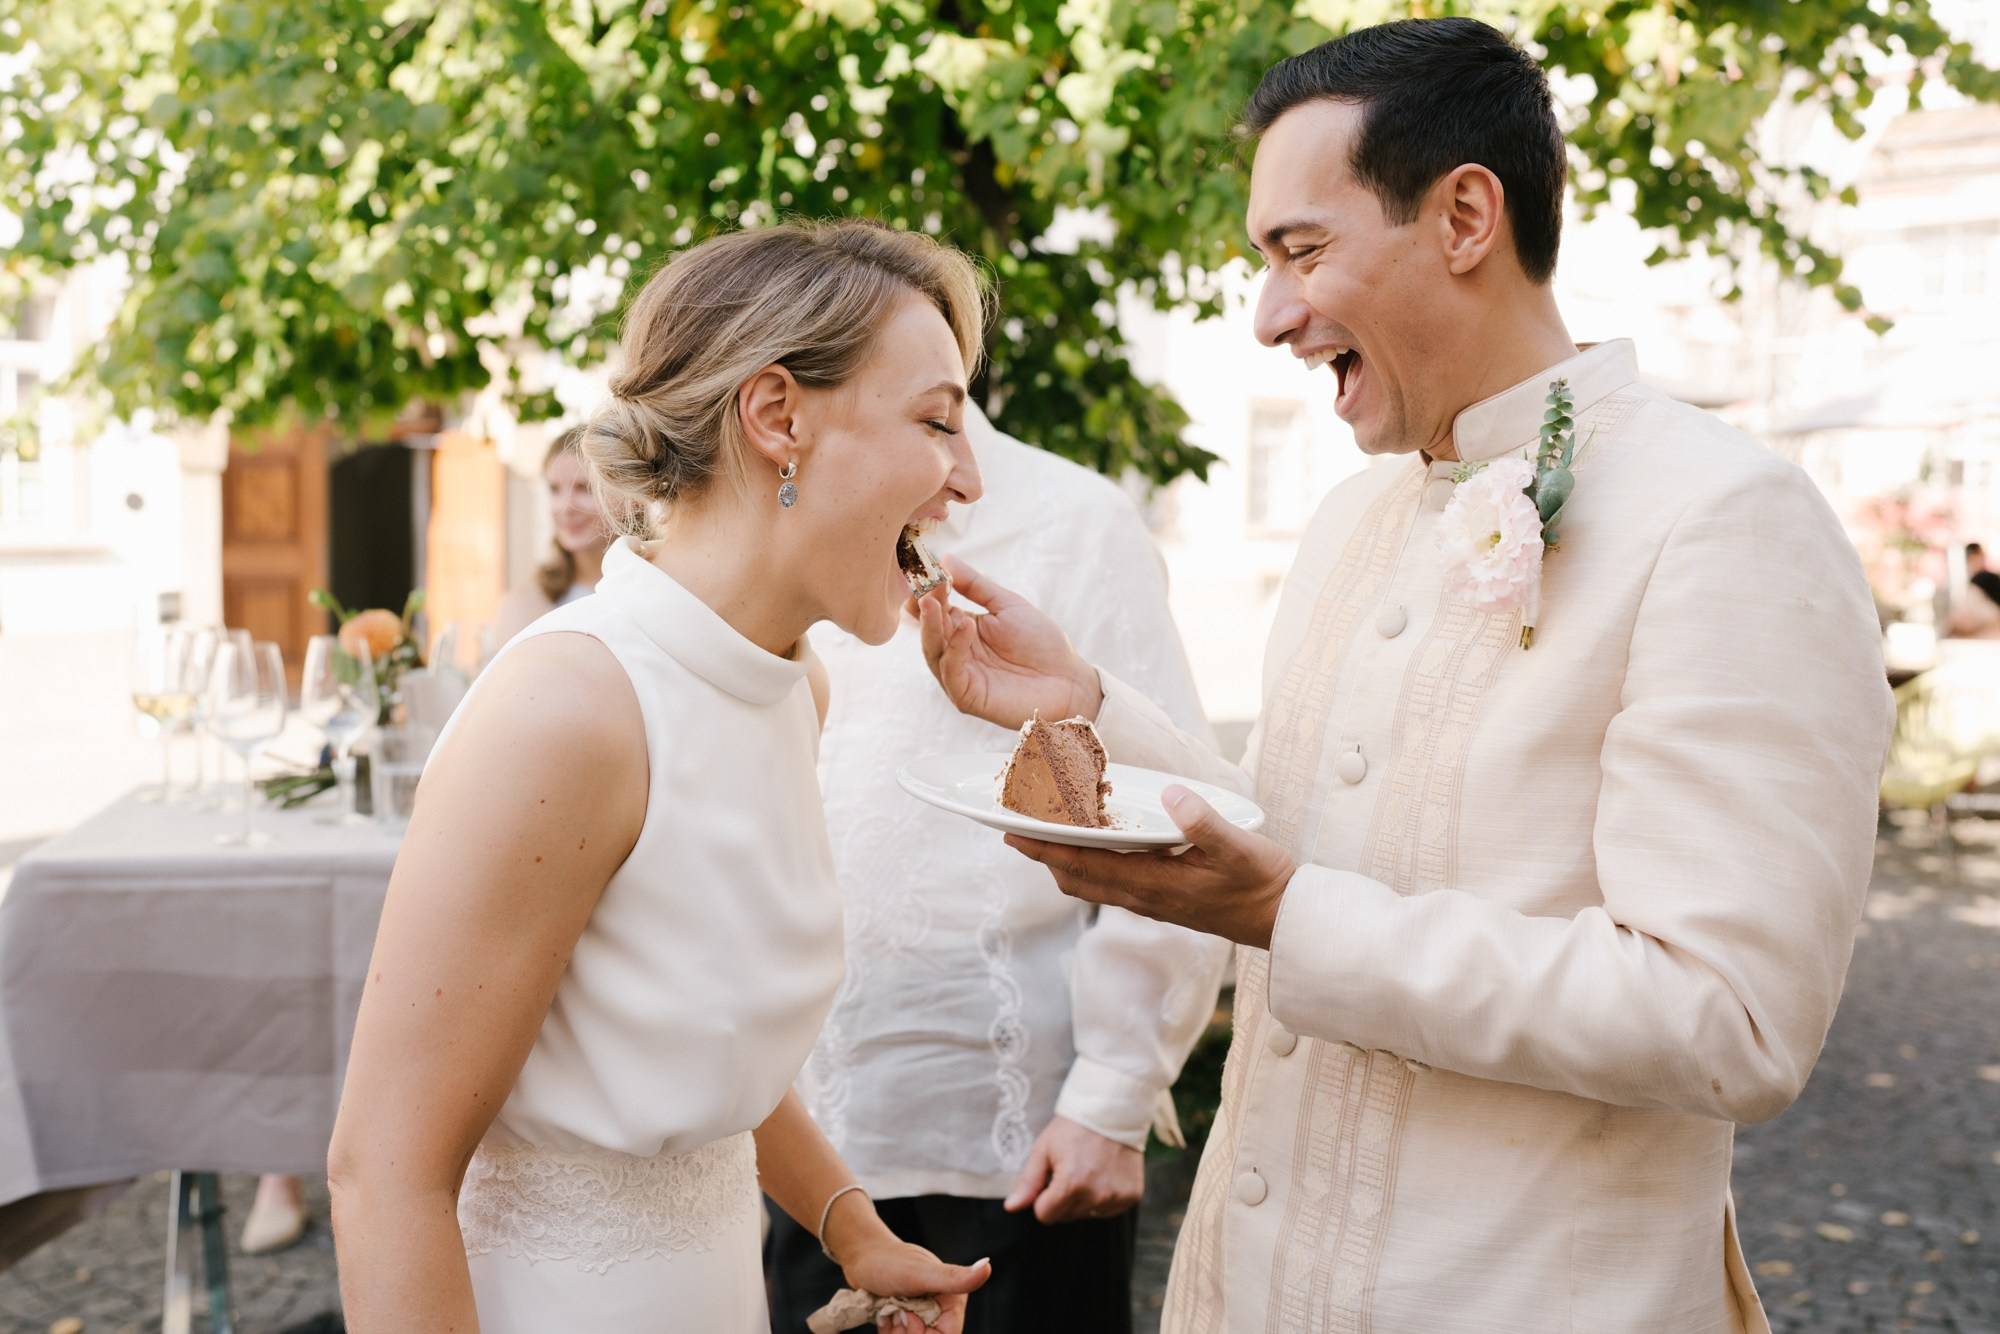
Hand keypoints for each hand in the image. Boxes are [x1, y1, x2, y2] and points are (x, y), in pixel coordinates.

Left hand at [827, 1195, 990, 1333]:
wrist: (861, 1255)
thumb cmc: (888, 1260)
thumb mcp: (920, 1273)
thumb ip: (954, 1277)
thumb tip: (986, 1267)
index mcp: (952, 1298)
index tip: (906, 1318)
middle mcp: (940, 1308)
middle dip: (907, 1332)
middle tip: (895, 1311)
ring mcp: (922, 1314)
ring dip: (895, 1333)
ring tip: (888, 1310)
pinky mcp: (907, 1319)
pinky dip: (889, 1332)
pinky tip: (884, 1314)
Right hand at [917, 556, 1102, 729]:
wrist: (1068, 679)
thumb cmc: (1040, 643)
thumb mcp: (1007, 605)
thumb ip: (975, 585)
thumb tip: (946, 558)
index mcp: (962, 630)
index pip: (935, 610)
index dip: (927, 591)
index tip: (924, 569)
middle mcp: (955, 653)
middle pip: (929, 630)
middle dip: (924, 607)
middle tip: (923, 585)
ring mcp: (959, 676)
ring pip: (934, 651)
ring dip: (931, 626)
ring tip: (932, 601)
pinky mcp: (966, 697)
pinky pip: (952, 672)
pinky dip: (955, 648)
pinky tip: (965, 625)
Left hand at [1004, 1115, 1143, 1224]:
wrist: (1112, 1110)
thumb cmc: (1073, 1128)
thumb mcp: (1044, 1149)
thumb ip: (1028, 1182)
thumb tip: (1012, 1208)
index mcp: (1071, 1185)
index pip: (1045, 1215)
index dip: (1043, 1198)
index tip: (1050, 1178)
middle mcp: (1096, 1196)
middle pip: (1066, 1217)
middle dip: (1062, 1199)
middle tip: (1070, 1170)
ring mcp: (1116, 1197)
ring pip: (1087, 1215)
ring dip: (1083, 1200)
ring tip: (1088, 1170)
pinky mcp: (1131, 1196)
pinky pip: (1108, 1210)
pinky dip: (1103, 1198)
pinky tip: (1103, 1175)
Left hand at [1006, 786, 1296, 949]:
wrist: (1286, 921)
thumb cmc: (1264, 884)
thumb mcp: (1241, 847)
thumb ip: (1205, 822)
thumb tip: (1170, 794)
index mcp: (1155, 886)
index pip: (1085, 867)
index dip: (1045, 849)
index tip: (1012, 832)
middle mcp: (1145, 898)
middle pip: (1076, 878)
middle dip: (1042, 854)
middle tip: (1013, 825)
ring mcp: (1152, 901)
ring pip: (1091, 883)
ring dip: (1062, 860)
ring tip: (1042, 832)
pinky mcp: (1162, 899)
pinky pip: (1110, 883)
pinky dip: (1088, 864)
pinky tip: (1092, 842)